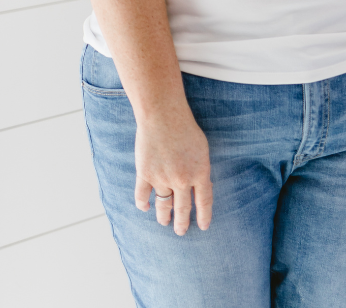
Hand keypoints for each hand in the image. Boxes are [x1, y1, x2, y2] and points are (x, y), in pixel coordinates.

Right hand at [134, 105, 211, 235]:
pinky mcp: (145, 174)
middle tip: (180, 231)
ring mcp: (162, 178)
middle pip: (182, 210)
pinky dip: (143, 204)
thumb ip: (201, 168)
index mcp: (200, 173)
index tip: (202, 227)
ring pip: (163, 205)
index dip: (204, 217)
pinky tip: (145, 208)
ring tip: (164, 222)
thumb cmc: (185, 127)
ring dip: (163, 216)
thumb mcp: (202, 148)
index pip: (204, 202)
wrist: (163, 114)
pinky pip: (142, 196)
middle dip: (181, 224)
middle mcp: (182, 180)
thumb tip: (202, 186)